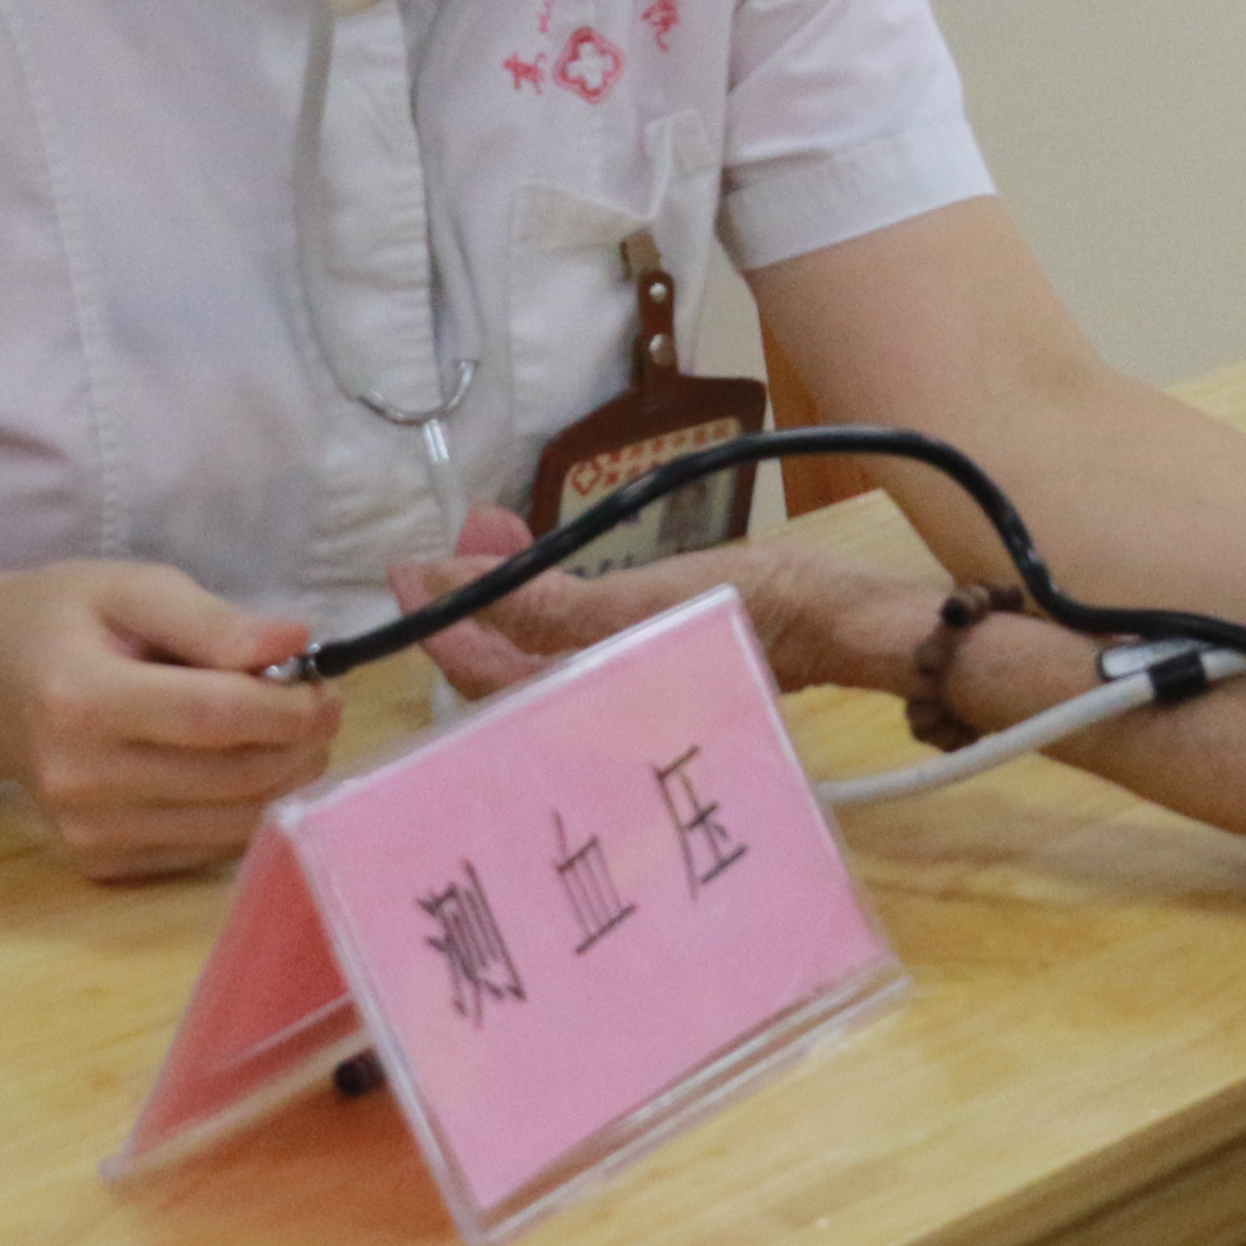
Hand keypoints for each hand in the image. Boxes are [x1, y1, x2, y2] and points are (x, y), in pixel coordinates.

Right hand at [0, 562, 336, 880]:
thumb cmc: (60, 622)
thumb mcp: (130, 588)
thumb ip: (214, 620)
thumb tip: (296, 643)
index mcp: (82, 701)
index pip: (216, 718)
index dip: (290, 708)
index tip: (327, 687)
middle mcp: (80, 779)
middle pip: (234, 778)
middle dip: (302, 745)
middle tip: (320, 707)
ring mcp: (86, 832)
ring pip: (232, 825)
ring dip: (286, 781)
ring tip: (289, 733)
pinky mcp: (97, 863)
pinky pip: (205, 850)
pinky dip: (244, 811)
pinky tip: (240, 766)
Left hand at [389, 532, 944, 707]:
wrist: (838, 615)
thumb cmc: (745, 608)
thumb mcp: (635, 602)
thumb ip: (538, 600)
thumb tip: (443, 578)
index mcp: (583, 714)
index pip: (483, 678)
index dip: (440, 623)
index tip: (407, 569)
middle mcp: (592, 719)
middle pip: (504, 667)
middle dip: (476, 596)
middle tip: (462, 530)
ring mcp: (619, 694)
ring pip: (538, 651)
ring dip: (512, 589)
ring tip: (498, 527)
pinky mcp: (646, 669)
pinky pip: (575, 642)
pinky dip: (552, 599)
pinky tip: (549, 563)